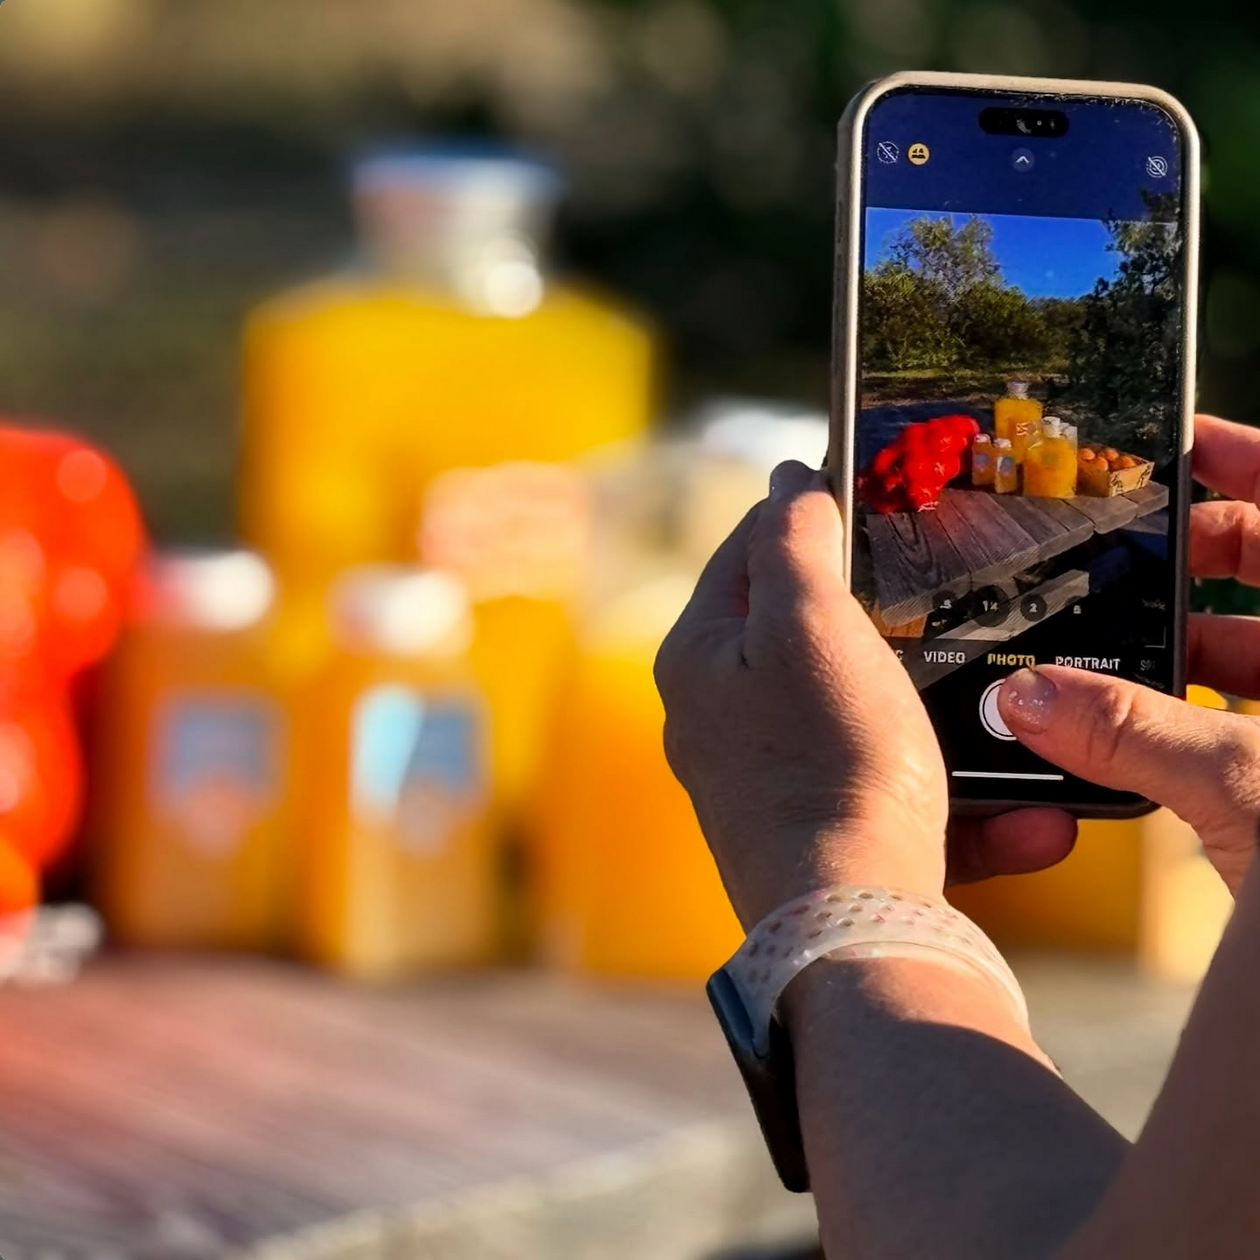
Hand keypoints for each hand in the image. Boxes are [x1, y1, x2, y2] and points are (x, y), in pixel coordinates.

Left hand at [656, 461, 1074, 927]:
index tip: (869, 497)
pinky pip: (892, 794)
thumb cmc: (827, 761)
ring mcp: (764, 783)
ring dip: (938, 716)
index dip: (805, 515)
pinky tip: (1025, 817)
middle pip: (805, 635)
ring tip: (1002, 715)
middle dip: (882, 618)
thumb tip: (787, 479)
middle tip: (939, 598)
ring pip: (863, 717)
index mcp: (700, 658)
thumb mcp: (809, 624)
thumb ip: (793, 539)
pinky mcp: (816, 837)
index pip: (745, 554)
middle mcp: (718, 720)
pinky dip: (955, 799)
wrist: (853, 922)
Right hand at [997, 414, 1259, 892]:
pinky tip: (1137, 732)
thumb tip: (1025, 701)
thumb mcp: (1246, 785)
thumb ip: (1131, 734)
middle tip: (1115, 557)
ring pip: (1254, 656)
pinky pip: (1244, 722)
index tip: (1182, 442)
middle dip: (1191, 567)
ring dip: (1180, 656)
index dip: (1245, 463)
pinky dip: (1193, 718)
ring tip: (1103, 656)